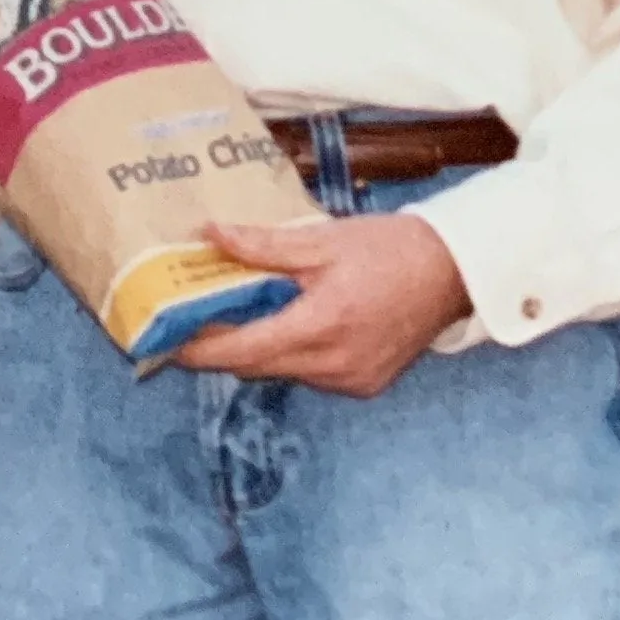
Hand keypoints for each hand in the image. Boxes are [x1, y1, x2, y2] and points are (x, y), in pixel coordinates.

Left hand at [171, 209, 474, 396]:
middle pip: (256, 367)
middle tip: (193, 319)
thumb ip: (263, 246)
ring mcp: (351, 381)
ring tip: (242, 312)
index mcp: (321, 326)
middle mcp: (333, 364)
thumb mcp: (322, 240)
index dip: (198, 350)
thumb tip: (210, 235)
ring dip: (260, 349)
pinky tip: (293, 323)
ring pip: (283, 372)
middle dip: (221, 347)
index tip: (165, 340)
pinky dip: (294, 354)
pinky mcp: (365, 385)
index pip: (242, 352)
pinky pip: (312, 374)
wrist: (454, 271)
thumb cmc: (388, 248)